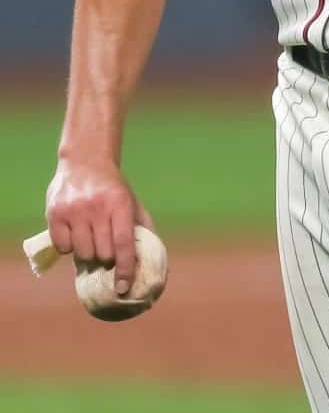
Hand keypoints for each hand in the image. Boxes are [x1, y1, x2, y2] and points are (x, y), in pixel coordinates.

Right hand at [45, 158, 153, 295]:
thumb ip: (142, 227)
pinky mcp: (55, 213)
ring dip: (88, 253)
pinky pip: (62, 247)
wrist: (85, 161)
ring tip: (90, 239)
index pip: (123, 243)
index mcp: (120, 203)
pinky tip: (74, 232)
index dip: (125, 268)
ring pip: (82, 253)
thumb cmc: (113, 188)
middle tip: (106, 251)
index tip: (123, 287)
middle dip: (106, 258)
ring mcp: (74, 210)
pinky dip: (69, 246)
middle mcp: (97, 206)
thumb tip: (153, 259)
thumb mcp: (132, 201)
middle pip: (102, 253)